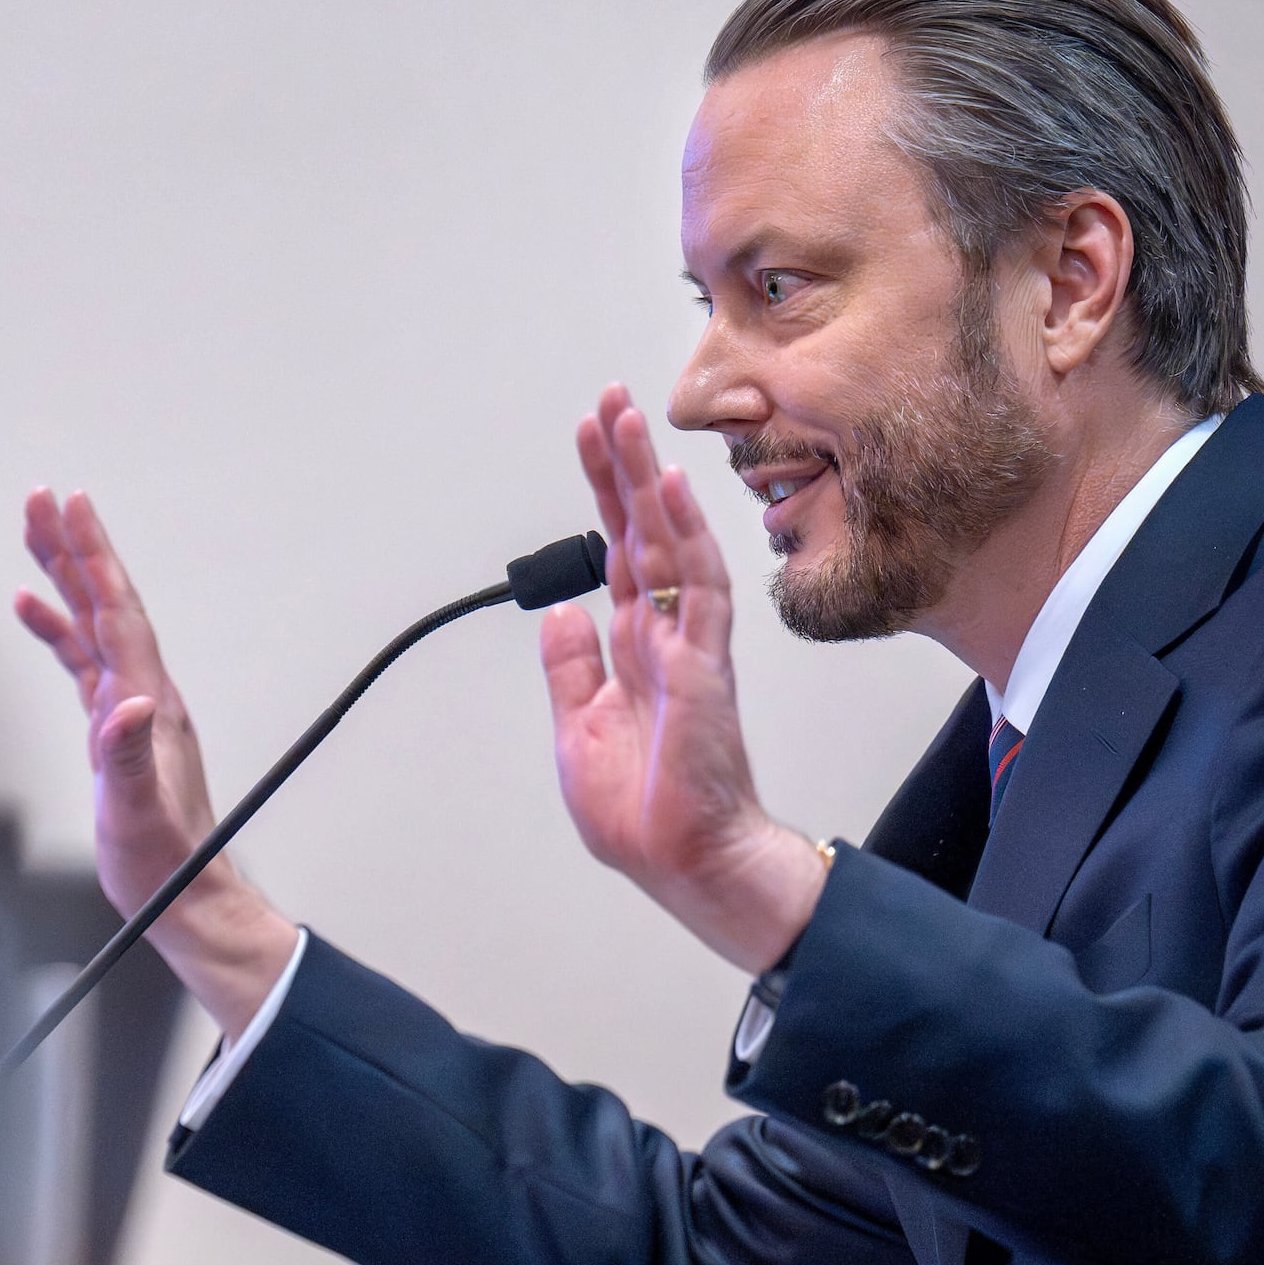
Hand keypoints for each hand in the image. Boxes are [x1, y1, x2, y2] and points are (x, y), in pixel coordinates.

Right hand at [15, 490, 298, 1037]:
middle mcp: (143, 694)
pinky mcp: (113, 727)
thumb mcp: (138, 813)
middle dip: (73, 546)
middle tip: (42, 498)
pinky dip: (55, 628)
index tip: (70, 507)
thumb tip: (123, 703)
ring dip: (64, 576)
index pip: (116, 610)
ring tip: (34, 533)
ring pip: (91, 622)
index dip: (93, 556)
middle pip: (104, 601)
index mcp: (149, 702)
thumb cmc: (164, 861)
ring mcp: (129, 707)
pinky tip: (31, 609)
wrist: (183, 895)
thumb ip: (129, 758)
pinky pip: (80, 658)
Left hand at [542, 387, 829, 971]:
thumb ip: (572, 669)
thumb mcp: (579, 730)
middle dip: (623, 466)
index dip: (604, 494)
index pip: (617, 552)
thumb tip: (561, 615)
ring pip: (669, 542)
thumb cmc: (646, 811)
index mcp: (635, 648)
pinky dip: (683, 534)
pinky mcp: (703, 666)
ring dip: (647, 480)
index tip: (590, 438)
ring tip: (629, 420)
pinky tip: (668, 489)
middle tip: (609, 402)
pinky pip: (696, 587)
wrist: (685, 862)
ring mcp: (688, 644)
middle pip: (642, 530)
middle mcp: (665, 634)